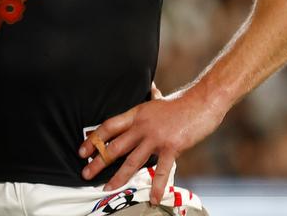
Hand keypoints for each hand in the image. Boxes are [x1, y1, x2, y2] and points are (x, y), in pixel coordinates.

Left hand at [78, 86, 224, 205]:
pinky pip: (162, 170)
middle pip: (114, 146)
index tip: (82, 150)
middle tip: (85, 174)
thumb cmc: (183, 101)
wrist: (203, 100)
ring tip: (107, 188)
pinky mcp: (171, 147)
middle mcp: (142, 126)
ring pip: (131, 161)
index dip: (94, 139)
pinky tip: (154, 198)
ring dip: (118, 177)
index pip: (109, 127)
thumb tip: (151, 88)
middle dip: (98, 162)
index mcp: (137, 114)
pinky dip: (158, 186)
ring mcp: (155, 137)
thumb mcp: (160, 99)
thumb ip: (152, 98)